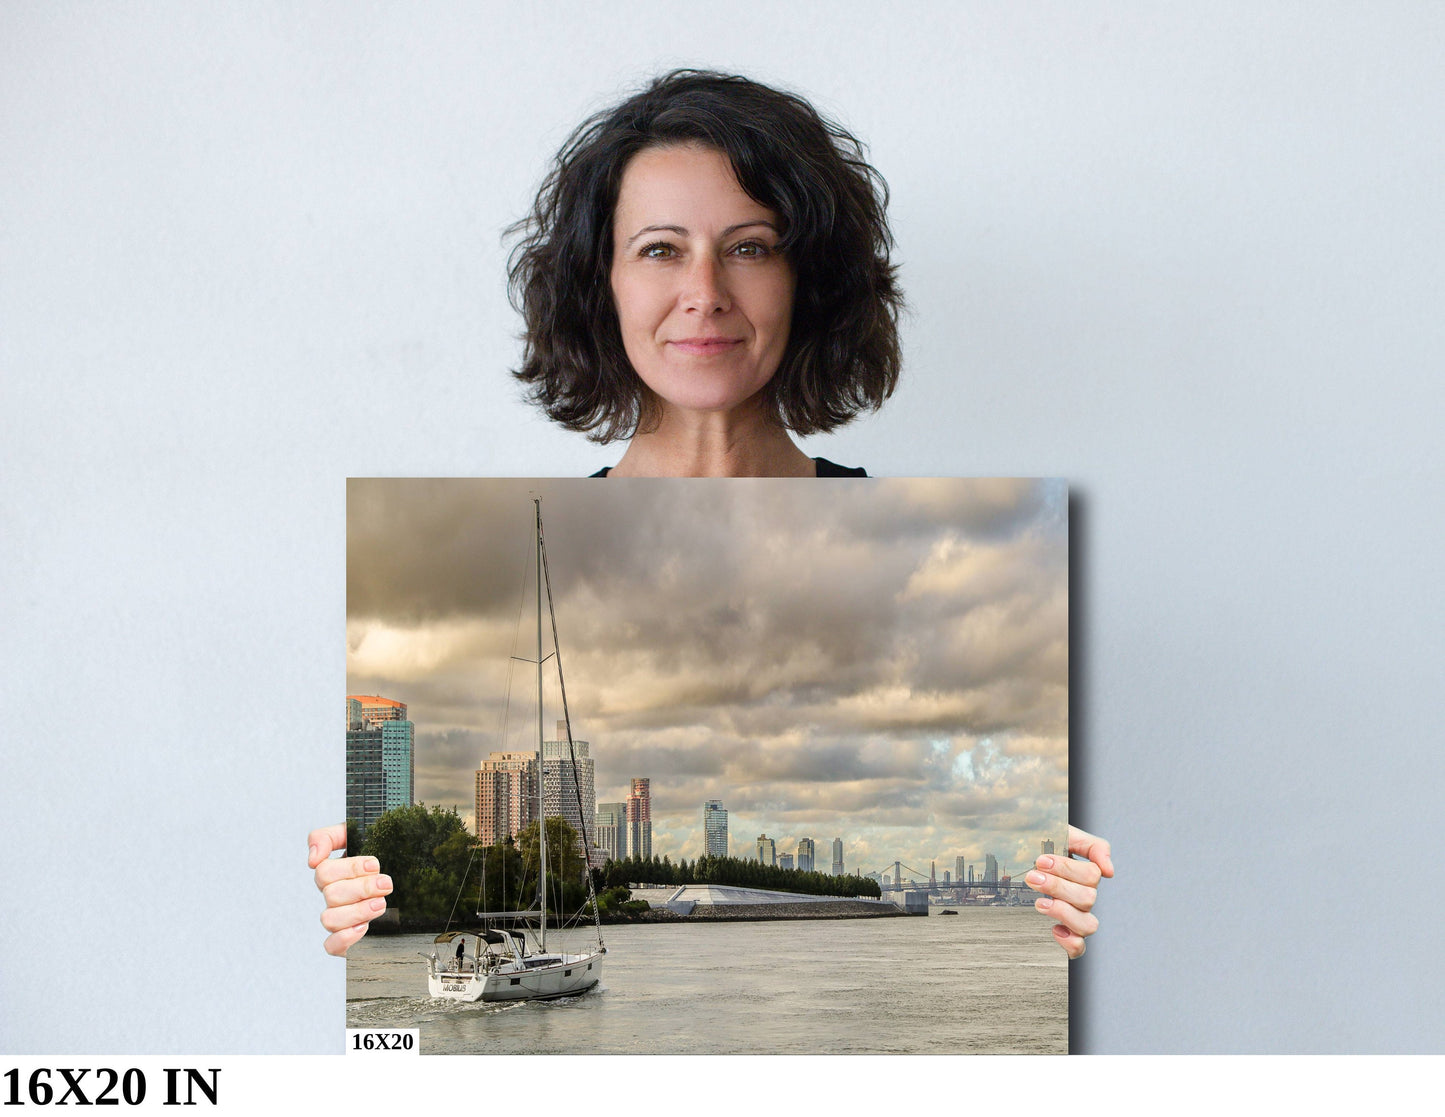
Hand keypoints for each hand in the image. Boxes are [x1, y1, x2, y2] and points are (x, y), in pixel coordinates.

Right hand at [308, 823, 392, 955]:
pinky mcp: (348, 939)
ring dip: (357, 911)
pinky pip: (331, 946)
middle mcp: (335, 896)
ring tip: (381, 904)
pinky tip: (364, 927)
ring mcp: (341, 918)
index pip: (324, 871)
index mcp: (335, 873)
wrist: (417, 882)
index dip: (349, 868)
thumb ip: (330, 837)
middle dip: (362, 888)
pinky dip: (345, 938)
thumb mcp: (362, 835)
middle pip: (330, 895)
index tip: (375, 864)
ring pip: (329, 919)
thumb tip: (312, 858)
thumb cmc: (387, 856)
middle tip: (386, 884)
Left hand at [1026, 825, 1112, 958]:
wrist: (1016, 852)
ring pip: (1088, 925)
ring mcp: (1075, 915)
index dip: (1066, 869)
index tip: (1041, 860)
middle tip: (1033, 877)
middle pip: (1088, 899)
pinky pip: (1078, 948)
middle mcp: (1084, 896)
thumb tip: (1109, 871)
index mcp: (1085, 874)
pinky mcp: (1064, 932)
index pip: (1092, 875)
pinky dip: (1070, 943)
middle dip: (1057, 887)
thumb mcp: (1066, 833)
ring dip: (1063, 912)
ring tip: (1040, 903)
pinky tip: (1055, 929)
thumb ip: (1093, 846)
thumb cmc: (1040, 843)